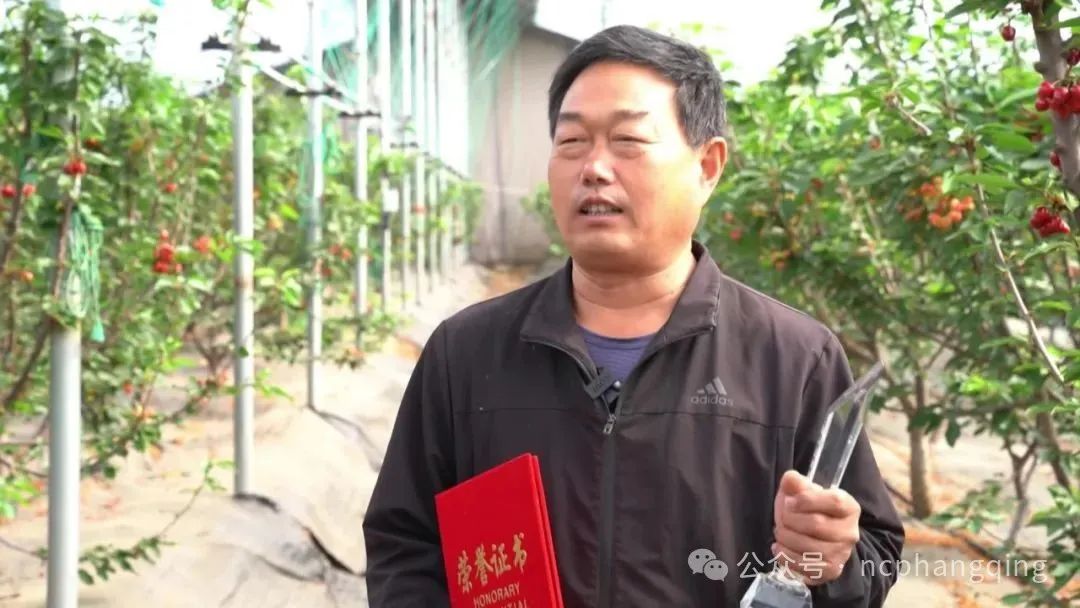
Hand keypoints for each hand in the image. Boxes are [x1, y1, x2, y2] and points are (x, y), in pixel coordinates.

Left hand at [771, 470, 859, 584]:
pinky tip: (778, 548)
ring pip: (810, 547)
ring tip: (779, 532)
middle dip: (790, 519)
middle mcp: (850, 532)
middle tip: (781, 517)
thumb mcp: (803, 492)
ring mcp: (842, 554)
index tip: (790, 501)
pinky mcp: (830, 571)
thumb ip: (796, 483)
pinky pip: (806, 566)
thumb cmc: (809, 511)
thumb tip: (790, 478)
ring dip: (786, 538)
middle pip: (817, 524)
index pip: (834, 501)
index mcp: (849, 507)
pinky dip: (786, 556)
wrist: (816, 538)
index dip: (807, 500)